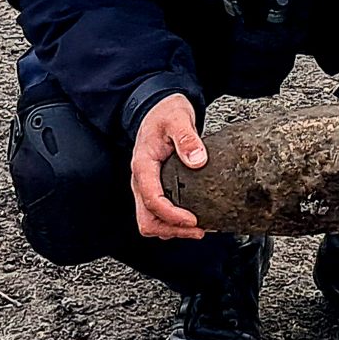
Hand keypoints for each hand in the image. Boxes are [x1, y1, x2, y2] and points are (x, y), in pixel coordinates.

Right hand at [130, 93, 206, 240]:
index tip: (193, 220)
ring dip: (172, 229)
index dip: (172, 215)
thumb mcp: (178, 119)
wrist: (158, 108)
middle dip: (172, 229)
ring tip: (198, 229)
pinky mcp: (154, 188)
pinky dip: (173, 222)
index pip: (152, 200)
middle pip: (147, 219)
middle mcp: (140, 180)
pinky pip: (158, 213)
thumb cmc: (165, 113)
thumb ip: (187, 138)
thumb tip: (197, 160)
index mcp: (143, 165)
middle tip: (198, 231)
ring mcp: (146, 186)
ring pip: (150, 221)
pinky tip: (192, 219)